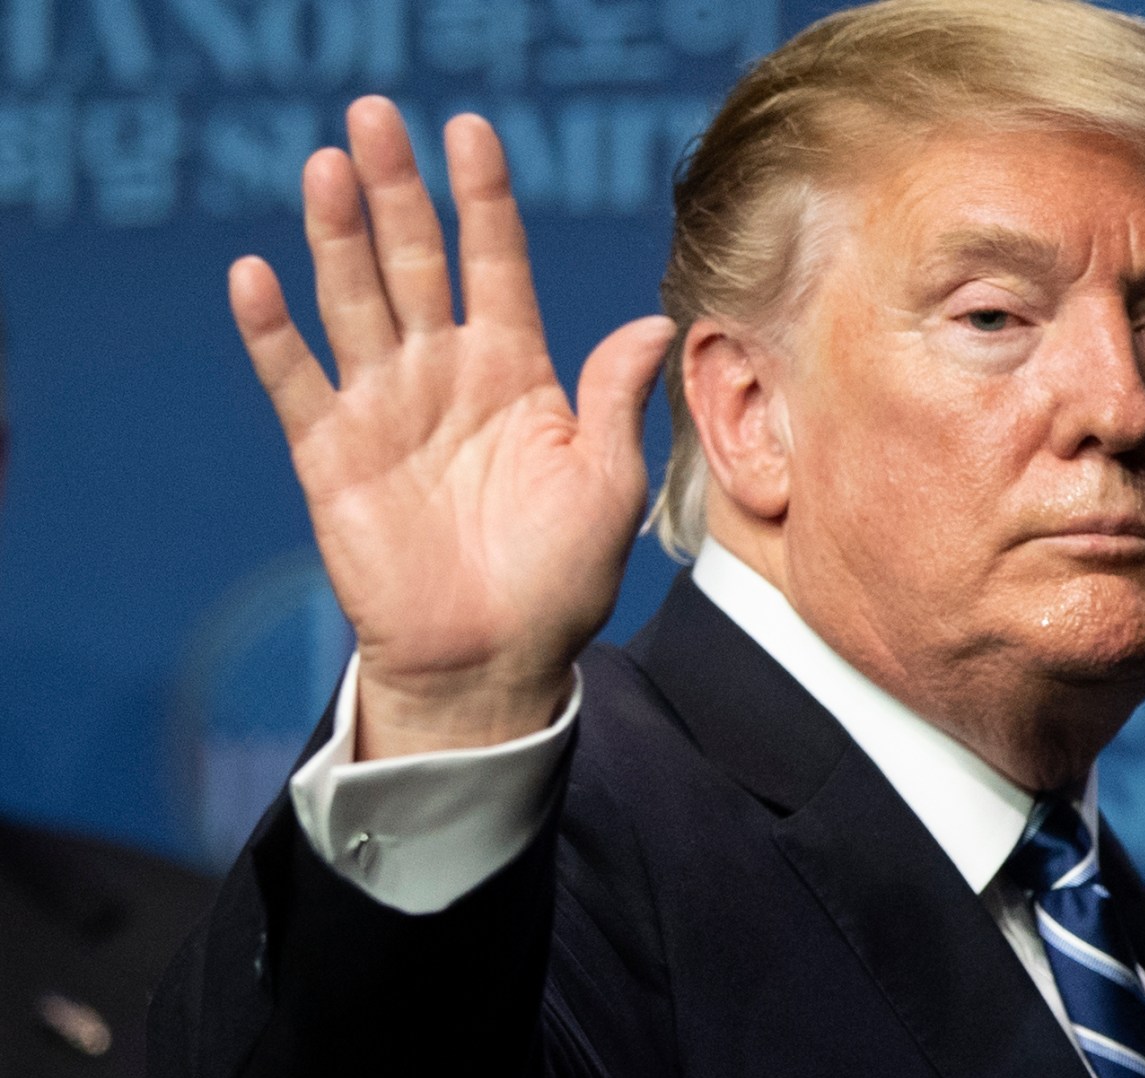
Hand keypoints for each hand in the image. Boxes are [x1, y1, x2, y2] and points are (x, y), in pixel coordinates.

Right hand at [230, 97, 675, 759]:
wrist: (493, 661)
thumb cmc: (561, 579)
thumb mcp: (607, 483)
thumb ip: (613, 398)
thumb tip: (655, 322)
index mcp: (517, 371)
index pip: (496, 261)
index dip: (481, 197)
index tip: (469, 131)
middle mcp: (445, 374)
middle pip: (416, 259)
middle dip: (395, 189)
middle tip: (373, 116)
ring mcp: (383, 407)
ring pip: (354, 299)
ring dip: (336, 235)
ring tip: (327, 167)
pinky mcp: (330, 454)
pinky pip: (295, 379)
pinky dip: (272, 330)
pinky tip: (256, 275)